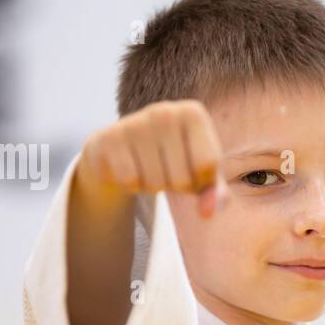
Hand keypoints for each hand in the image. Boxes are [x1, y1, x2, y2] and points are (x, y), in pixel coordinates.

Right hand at [75, 99, 223, 217]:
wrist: (122, 152)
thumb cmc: (172, 162)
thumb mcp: (201, 176)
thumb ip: (215, 194)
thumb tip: (208, 213)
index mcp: (193, 113)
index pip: (207, 165)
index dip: (201, 181)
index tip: (192, 170)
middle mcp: (164, 111)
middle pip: (182, 179)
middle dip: (175, 187)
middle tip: (165, 171)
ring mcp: (134, 122)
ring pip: (155, 183)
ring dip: (153, 187)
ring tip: (148, 169)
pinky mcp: (108, 138)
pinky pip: (130, 180)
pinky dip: (131, 185)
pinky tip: (129, 168)